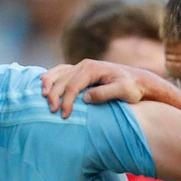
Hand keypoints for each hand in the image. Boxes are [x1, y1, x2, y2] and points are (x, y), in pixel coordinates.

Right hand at [43, 60, 160, 118]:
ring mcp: (82, 66)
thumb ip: (105, 94)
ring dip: (49, 84)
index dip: (66, 101)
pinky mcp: (81, 71)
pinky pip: (62, 72)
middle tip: (52, 111)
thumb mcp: (123, 91)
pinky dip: (51, 77)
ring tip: (42, 97)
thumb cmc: (132, 88)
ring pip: (59, 73)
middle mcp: (85, 65)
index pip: (73, 85)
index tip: (64, 115)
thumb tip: (86, 98)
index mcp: (92, 69)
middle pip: (63, 80)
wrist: (138, 80)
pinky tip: (44, 84)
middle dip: (55, 95)